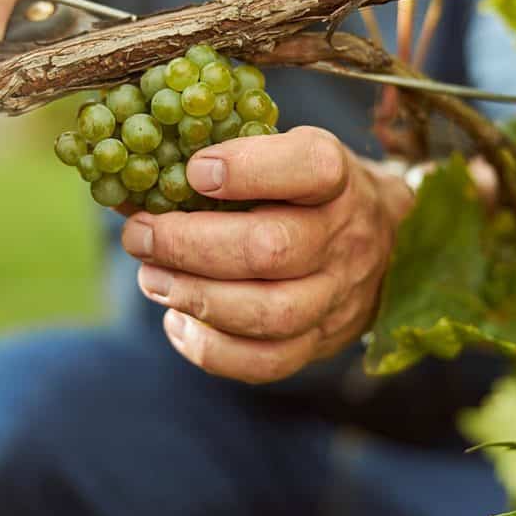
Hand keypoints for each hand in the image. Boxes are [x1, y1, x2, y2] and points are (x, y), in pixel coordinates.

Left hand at [121, 126, 414, 383]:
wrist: (384, 242)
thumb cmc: (306, 190)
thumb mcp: (283, 154)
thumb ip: (222, 162)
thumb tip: (132, 181)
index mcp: (337, 178)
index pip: (311, 167)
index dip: (250, 169)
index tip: (195, 171)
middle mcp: (344, 237)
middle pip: (272, 249)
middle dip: (190, 244)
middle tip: (140, 236)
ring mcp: (337, 296)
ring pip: (269, 313)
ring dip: (196, 298)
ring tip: (152, 278)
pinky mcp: (321, 342)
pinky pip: (267, 362)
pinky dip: (212, 350)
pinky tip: (178, 322)